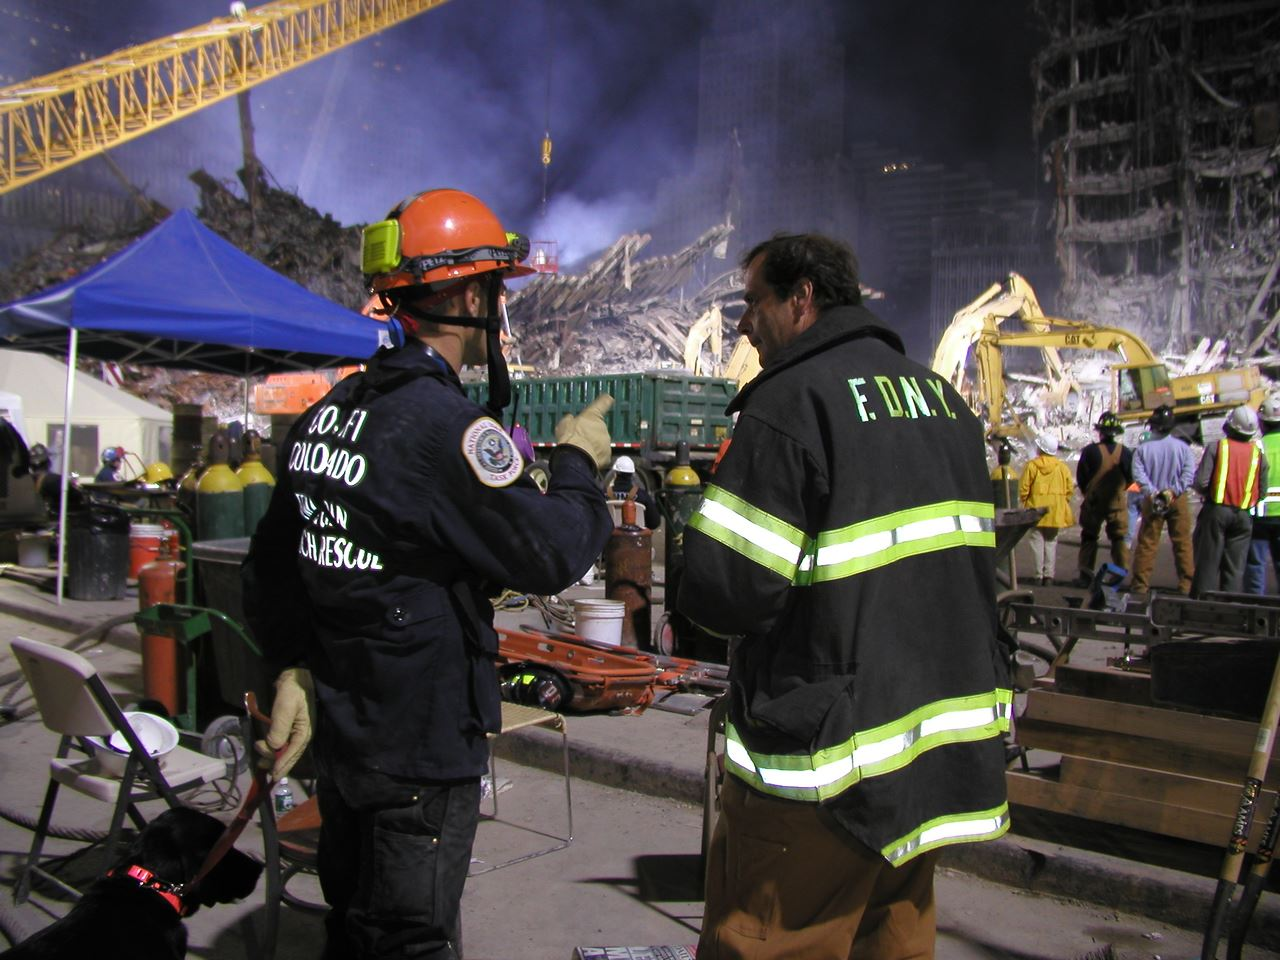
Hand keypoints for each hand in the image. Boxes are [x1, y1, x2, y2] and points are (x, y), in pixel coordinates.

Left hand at [255, 667, 313, 781]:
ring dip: (272, 755)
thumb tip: (274, 747)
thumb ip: (280, 728)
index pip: (294, 752)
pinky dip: (273, 748)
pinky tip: (265, 749)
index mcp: (304, 731)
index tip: (273, 775)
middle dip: (275, 760)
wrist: (297, 674)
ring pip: (284, 750)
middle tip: (260, 762)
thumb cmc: (294, 690)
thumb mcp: (286, 707)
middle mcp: (301, 734)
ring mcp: (295, 730)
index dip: (283, 764)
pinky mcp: (289, 726)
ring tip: (259, 755)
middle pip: (288, 754)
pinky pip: (282, 742)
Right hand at [554, 394, 613, 470]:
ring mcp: (606, 440)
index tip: (609, 398)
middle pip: (598, 428)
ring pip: (600, 443)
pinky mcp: (607, 454)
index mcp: (592, 415)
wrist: (576, 456)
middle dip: (591, 434)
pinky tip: (586, 458)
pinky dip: (596, 457)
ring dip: (593, 446)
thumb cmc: (569, 438)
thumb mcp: (564, 425)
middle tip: (580, 440)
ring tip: (581, 451)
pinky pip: (602, 455)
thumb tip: (570, 419)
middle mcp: (602, 426)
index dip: (605, 401)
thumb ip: (569, 420)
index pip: (602, 404)